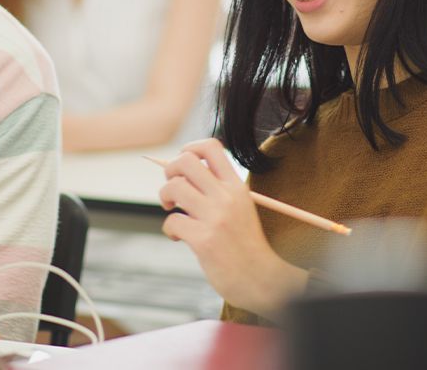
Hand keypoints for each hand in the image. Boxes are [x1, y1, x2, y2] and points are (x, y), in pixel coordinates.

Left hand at [158, 138, 308, 315]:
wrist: (261, 279)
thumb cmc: (244, 244)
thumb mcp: (240, 208)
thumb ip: (217, 190)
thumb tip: (181, 172)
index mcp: (236, 186)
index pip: (211, 146)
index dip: (189, 149)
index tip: (184, 168)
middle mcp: (226, 197)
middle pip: (184, 161)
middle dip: (169, 171)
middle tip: (174, 189)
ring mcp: (215, 217)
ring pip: (174, 187)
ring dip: (165, 197)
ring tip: (173, 210)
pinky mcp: (204, 239)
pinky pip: (172, 221)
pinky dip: (169, 229)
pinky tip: (179, 237)